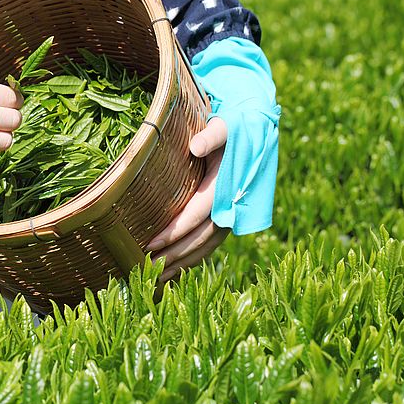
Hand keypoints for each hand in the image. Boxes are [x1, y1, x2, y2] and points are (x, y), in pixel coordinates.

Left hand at [146, 116, 230, 281]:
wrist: (256, 131)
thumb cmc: (233, 128)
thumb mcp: (224, 126)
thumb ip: (211, 136)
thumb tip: (196, 146)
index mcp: (227, 185)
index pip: (198, 214)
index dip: (175, 232)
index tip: (150, 244)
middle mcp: (232, 204)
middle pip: (202, 238)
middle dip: (175, 255)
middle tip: (147, 269)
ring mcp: (233, 213)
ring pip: (208, 246)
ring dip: (184, 263)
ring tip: (156, 277)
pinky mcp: (229, 217)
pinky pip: (211, 243)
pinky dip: (194, 257)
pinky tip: (175, 269)